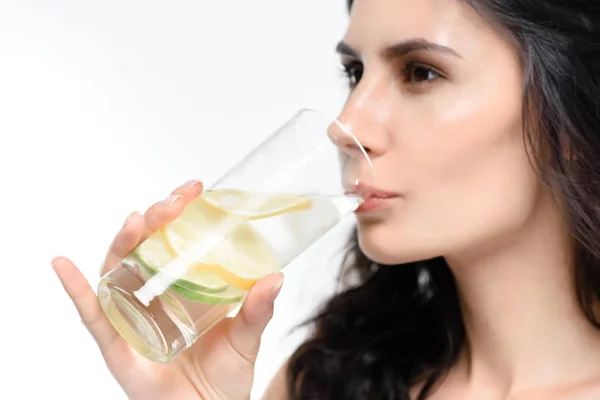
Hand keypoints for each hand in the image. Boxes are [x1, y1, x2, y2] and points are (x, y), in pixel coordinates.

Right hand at [52, 180, 282, 399]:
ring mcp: (133, 317)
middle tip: (173, 203)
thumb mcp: (245, 338)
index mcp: (184, 288)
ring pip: (118, 271)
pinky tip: (63, 264)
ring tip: (136, 221)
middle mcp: (154, 296)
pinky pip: (93, 316)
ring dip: (122, 243)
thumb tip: (276, 277)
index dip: (180, 213)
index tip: (194, 189)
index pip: (175, 241)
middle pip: (144, 248)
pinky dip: (76, 290)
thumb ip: (258, 310)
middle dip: (156, 219)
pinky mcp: (117, 345)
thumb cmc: (225, 377)